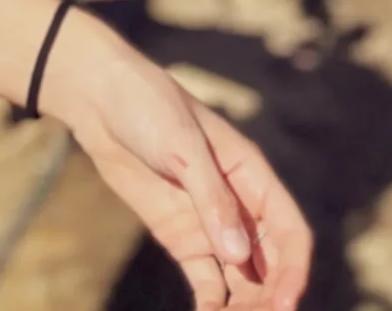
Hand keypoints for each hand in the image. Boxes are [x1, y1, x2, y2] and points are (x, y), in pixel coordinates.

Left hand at [42, 6, 311, 309]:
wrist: (99, 100)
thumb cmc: (147, 107)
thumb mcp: (181, 145)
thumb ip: (211, 199)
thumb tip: (239, 255)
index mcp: (250, 174)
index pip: (288, 229)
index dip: (292, 269)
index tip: (285, 303)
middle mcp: (237, 204)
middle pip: (268, 262)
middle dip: (267, 296)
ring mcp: (209, 224)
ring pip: (241, 278)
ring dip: (244, 305)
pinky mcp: (181, 236)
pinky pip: (206, 279)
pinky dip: (211, 303)